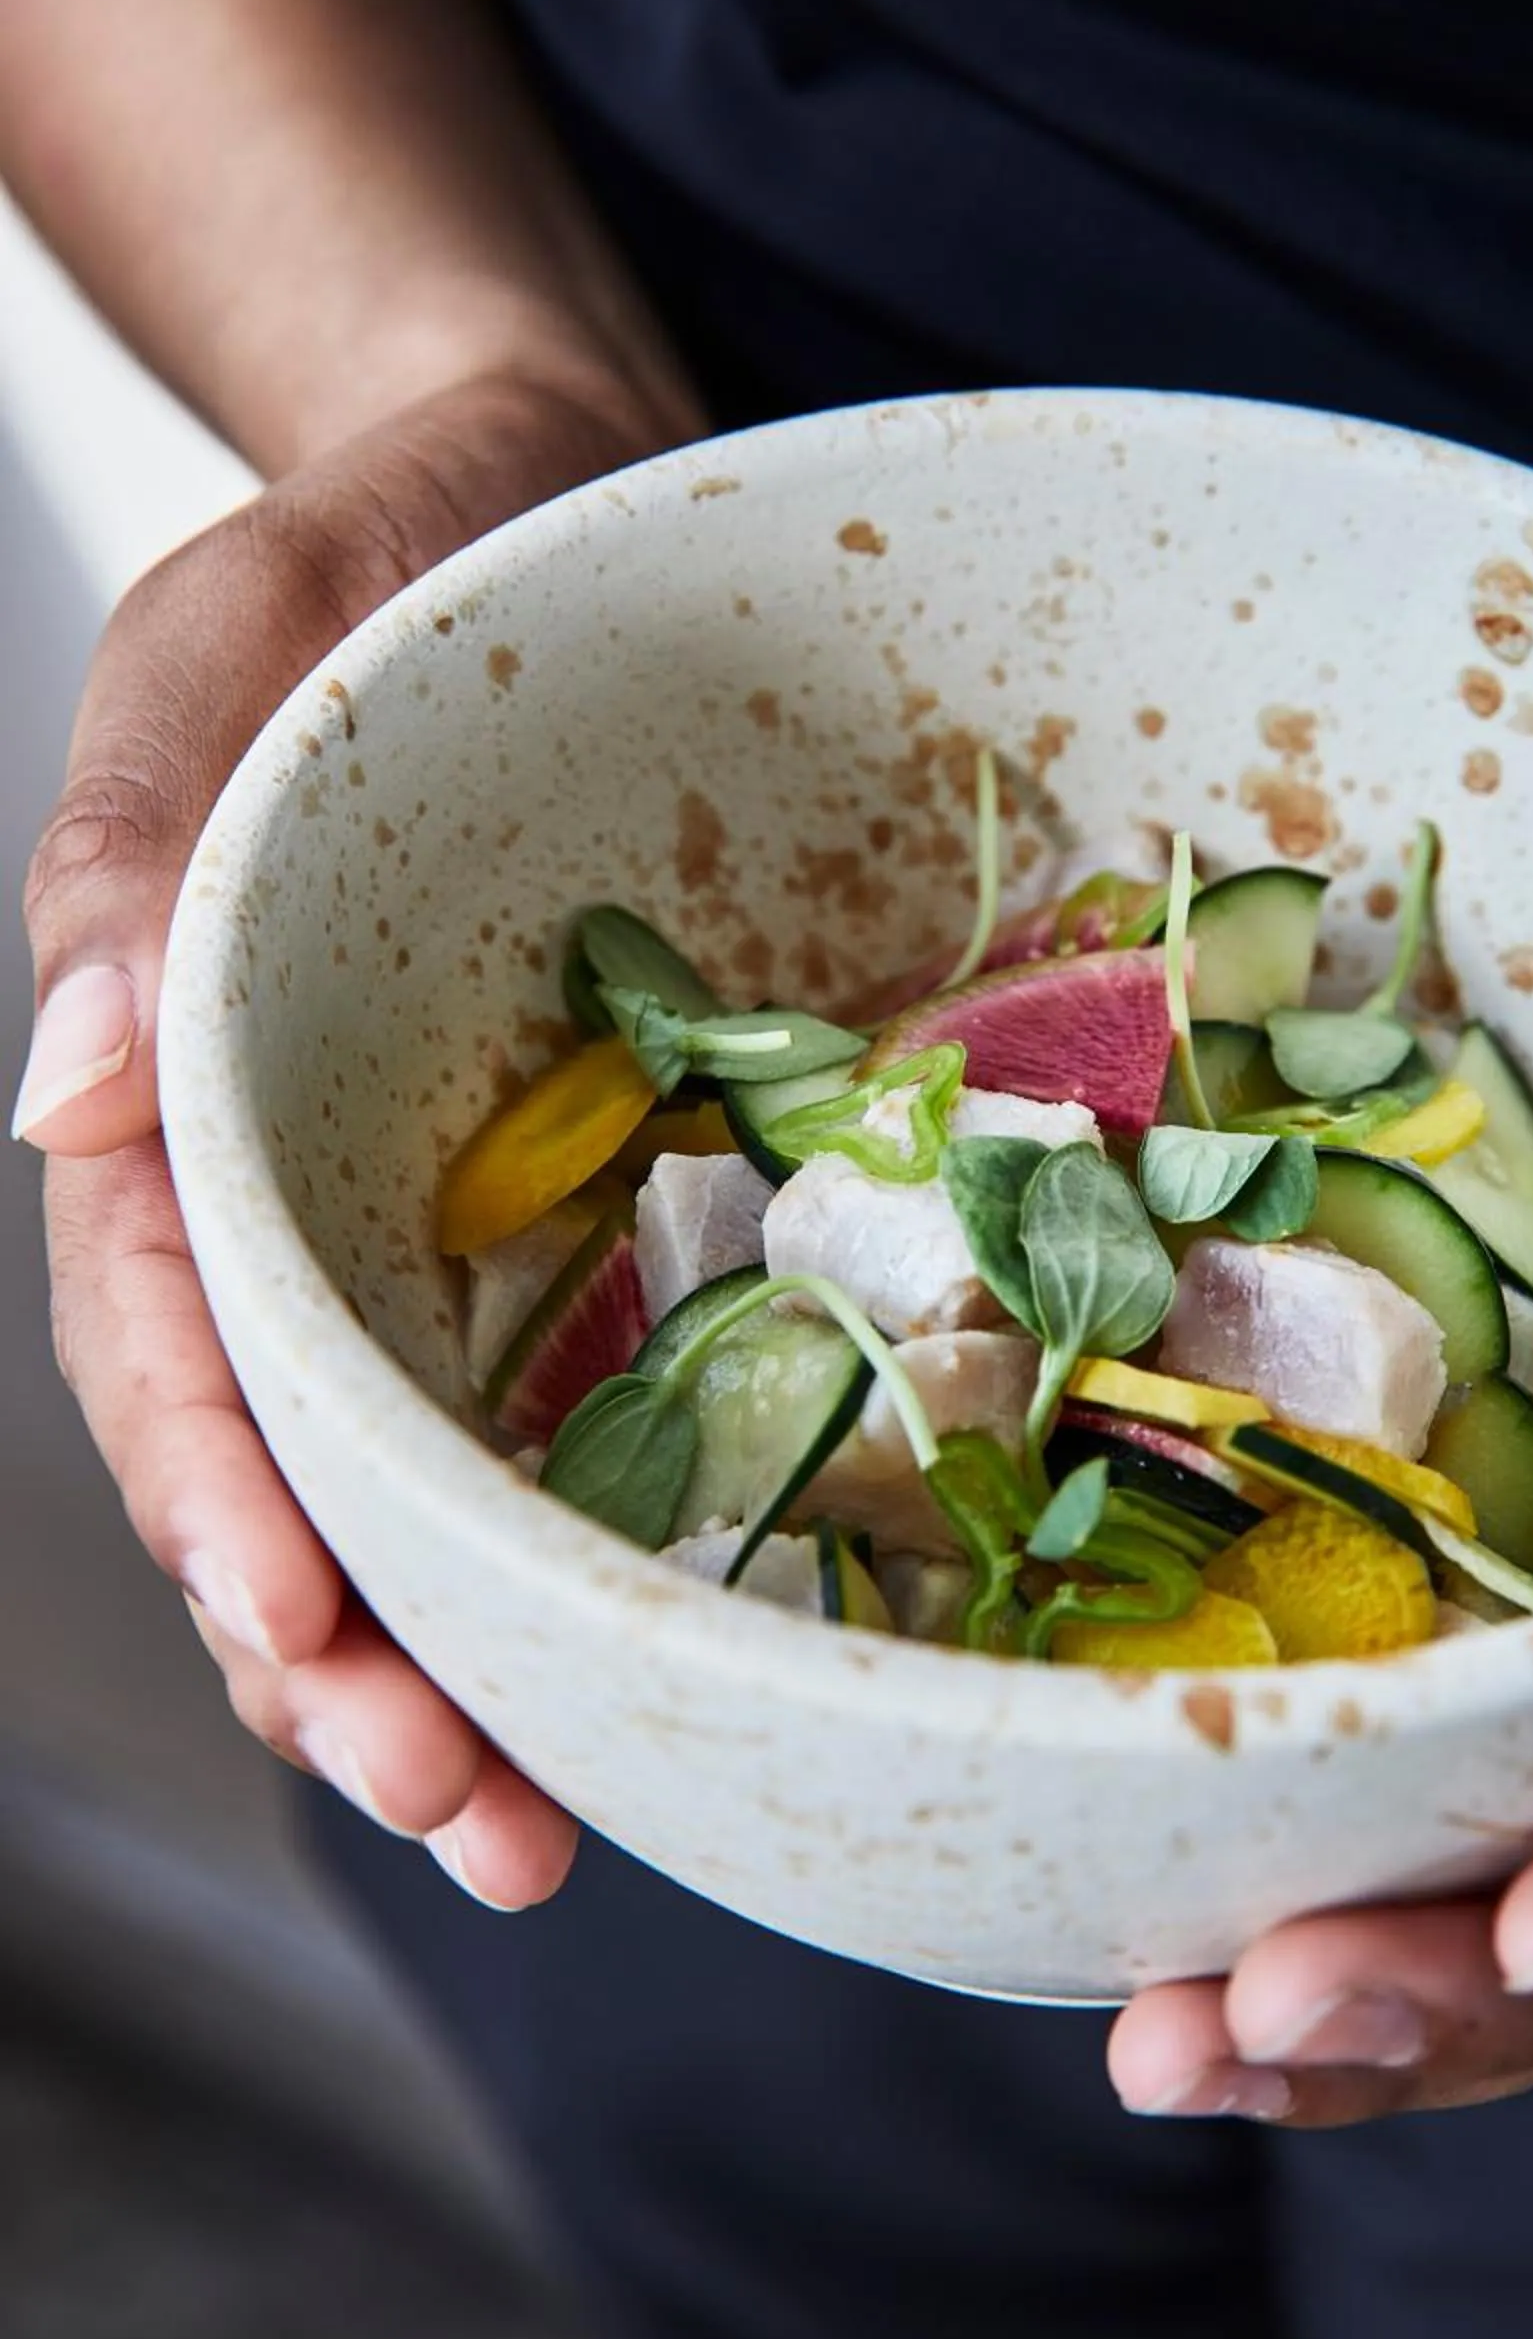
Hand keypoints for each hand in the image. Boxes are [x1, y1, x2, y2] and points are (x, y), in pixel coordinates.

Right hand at [17, 361, 696, 1905]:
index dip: (218, 1493)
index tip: (289, 1625)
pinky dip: (606, 1545)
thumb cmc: (369, 560)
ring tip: (538, 1834)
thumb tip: (53, 1099)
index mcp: (190, 1096)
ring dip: (464, 1673)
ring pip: (426, 1490)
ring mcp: (459, 1218)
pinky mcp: (609, 1202)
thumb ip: (126, 858)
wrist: (554, 504)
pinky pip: (594, 1397)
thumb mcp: (224, 654)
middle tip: (461, 1810)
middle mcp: (314, 1194)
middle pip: (290, 1474)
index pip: (169, 1334)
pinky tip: (666, 1671)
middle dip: (346, 1662)